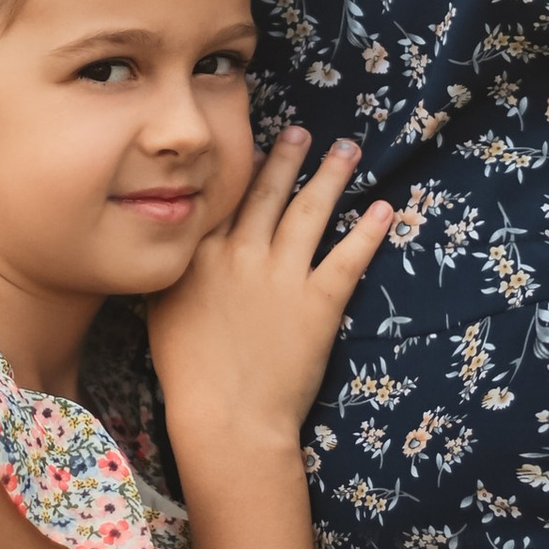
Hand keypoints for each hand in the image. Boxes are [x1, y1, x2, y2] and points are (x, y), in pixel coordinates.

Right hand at [149, 128, 392, 462]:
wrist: (226, 417)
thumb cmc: (188, 374)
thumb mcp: (162, 312)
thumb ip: (174, 273)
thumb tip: (176, 249)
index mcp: (202, 255)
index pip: (224, 198)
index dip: (241, 168)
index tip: (252, 144)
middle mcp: (242, 254)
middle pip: (268, 193)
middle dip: (288, 157)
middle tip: (303, 131)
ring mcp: (283, 275)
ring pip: (310, 212)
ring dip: (331, 176)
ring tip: (347, 149)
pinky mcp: (320, 302)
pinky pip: (349, 257)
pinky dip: (369, 232)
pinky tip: (385, 209)